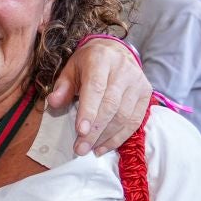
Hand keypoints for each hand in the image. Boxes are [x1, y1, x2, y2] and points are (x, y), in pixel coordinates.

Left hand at [48, 36, 151, 155]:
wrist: (115, 52)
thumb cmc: (89, 64)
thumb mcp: (71, 69)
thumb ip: (63, 87)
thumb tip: (54, 102)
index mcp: (101, 59)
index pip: (96, 88)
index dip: (89, 111)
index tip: (80, 131)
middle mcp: (123, 70)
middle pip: (111, 105)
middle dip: (95, 130)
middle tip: (80, 148)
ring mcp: (138, 82)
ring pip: (124, 115)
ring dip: (106, 137)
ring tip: (90, 149)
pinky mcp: (146, 94)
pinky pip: (135, 121)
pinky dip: (119, 137)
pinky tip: (104, 146)